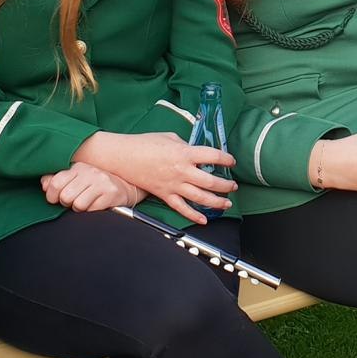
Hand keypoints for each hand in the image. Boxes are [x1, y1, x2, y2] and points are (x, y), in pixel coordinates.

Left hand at [41, 162, 143, 212]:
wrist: (127, 185)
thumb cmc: (97, 184)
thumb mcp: (77, 177)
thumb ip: (57, 180)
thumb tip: (44, 184)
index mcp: (78, 167)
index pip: (55, 183)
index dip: (52, 196)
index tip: (56, 198)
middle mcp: (90, 172)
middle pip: (65, 197)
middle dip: (68, 203)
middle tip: (74, 201)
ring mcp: (101, 182)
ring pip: (78, 205)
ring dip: (80, 208)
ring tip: (87, 202)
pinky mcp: (111, 194)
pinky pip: (92, 210)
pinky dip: (92, 211)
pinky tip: (97, 204)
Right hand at [77, 132, 234, 224]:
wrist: (123, 156)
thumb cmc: (144, 143)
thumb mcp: (170, 137)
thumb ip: (185, 146)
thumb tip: (195, 151)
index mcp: (184, 153)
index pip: (213, 156)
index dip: (226, 159)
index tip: (231, 161)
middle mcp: (182, 171)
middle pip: (211, 182)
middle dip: (226, 185)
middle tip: (233, 186)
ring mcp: (173, 185)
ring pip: (200, 198)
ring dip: (217, 202)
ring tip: (227, 203)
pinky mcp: (164, 195)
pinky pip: (181, 208)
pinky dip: (193, 216)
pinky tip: (204, 220)